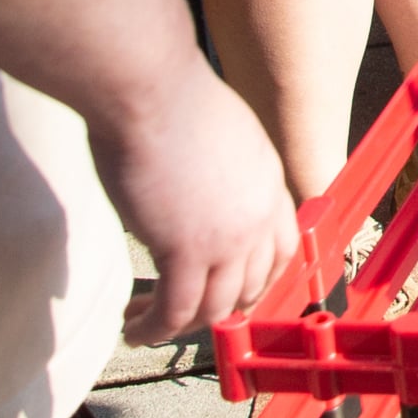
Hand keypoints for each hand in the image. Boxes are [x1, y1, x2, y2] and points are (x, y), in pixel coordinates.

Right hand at [86, 61, 300, 342]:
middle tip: (187, 312)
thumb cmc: (169, 98)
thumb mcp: (220, 135)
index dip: (259, 276)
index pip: (283, 248)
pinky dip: (154, 328)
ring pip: (216, 307)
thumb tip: (196, 189)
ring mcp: (226, 237)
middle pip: (253, 284)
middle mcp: (257, 214)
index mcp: (269, 181)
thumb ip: (221, 171)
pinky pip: (175, 310)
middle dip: (222, 307)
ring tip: (150, 324)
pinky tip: (135, 328)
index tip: (234, 289)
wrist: (150, 88)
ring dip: (183, 325)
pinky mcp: (185, 250)